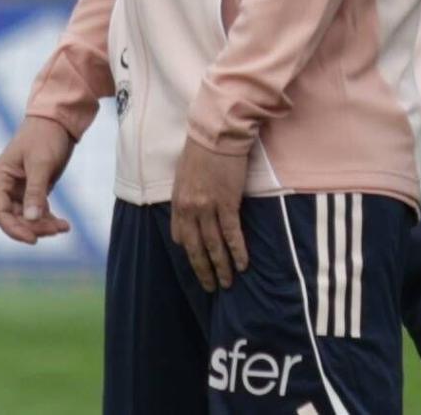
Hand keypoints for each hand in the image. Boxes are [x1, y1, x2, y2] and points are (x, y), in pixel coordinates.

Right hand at [0, 116, 76, 244]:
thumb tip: (31, 220)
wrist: (59, 120)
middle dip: (33, 227)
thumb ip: (35, 191)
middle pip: (14, 218)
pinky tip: (64, 225)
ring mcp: (21, 189)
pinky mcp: (35, 189)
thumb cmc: (44, 136)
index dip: (13, 228)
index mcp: (0, 178)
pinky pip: (39, 211)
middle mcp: (7, 186)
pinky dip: (49, 219)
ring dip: (43, 226)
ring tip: (63, 228)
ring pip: (27, 217)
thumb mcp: (40, 163)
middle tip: (54, 230)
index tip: (33, 238)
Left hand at [171, 140, 250, 290]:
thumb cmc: (203, 147)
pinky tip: (243, 265)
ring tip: (228, 283)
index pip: (179, 236)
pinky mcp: (227, 203)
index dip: (188, 250)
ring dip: (221, 267)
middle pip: (194, 247)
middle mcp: (189, 209)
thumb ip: (187, 192)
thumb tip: (193, 204)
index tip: (196, 260)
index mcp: (178, 201)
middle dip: (203, 269)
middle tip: (211, 287)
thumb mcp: (185, 172)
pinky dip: (237, 251)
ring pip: (213, 245)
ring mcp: (207, 207)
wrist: (218, 132)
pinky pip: (232, 234)